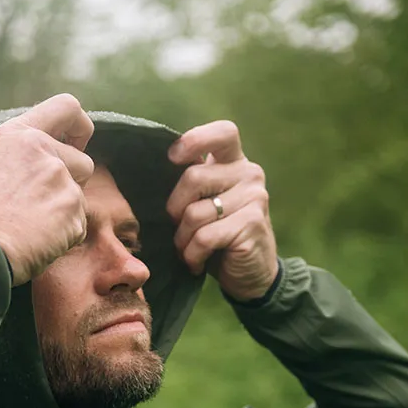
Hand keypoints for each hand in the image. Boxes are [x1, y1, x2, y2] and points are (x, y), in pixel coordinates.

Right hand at [0, 93, 94, 284]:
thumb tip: (41, 146)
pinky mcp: (71, 207)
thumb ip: (18, 150)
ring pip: (80, 197)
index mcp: (18, 134)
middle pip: (84, 163)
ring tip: (33, 225)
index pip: (67, 107)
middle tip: (41, 205)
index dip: (80, 127)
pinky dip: (64, 236)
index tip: (77, 145)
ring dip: (65, 213)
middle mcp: (42, 150)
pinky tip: (39, 240)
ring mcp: (59, 178)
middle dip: (72, 185)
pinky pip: (79, 224)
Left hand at [166, 120, 277, 301]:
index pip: (223, 133)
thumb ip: (192, 183)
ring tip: (190, 250)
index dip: (195, 141)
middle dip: (175, 209)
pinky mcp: (251, 224)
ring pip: (195, 213)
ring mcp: (254, 197)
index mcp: (235, 162)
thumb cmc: (219, 236)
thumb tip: (153, 167)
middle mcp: (249, 174)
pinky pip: (204, 237)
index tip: (172, 158)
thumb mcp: (205, 204)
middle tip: (180, 229)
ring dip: (183, 240)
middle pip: (193, 177)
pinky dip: (192, 255)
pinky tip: (197, 262)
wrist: (251, 274)